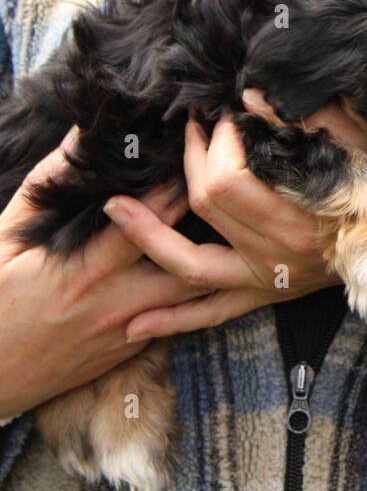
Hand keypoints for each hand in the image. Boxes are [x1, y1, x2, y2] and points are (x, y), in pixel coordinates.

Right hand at [0, 129, 214, 421]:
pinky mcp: (130, 352)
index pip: (151, 221)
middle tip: (221, 190)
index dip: (176, 186)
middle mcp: (116, 303)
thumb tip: (79, 138)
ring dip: (208, 259)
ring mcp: (128, 332)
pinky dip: (189, 290)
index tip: (189, 155)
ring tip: (221, 225)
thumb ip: (45, 188)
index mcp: (87, 270)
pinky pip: (176, 319)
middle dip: (208, 224)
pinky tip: (198, 263)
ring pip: (192, 295)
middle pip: (187, 259)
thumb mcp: (4, 238)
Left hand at [106, 90, 366, 341]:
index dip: (215, 140)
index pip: (227, 180)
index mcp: (298, 218)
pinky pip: (209, 315)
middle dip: (189, 159)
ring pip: (189, 266)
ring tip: (113, 209)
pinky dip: (170, 319)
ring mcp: (266, 282)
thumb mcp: (356, 146)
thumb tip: (249, 96)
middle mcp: (276, 257)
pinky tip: (133, 322)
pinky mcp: (264, 297)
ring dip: (147, 237)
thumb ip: (303, 119)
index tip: (222, 111)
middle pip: (204, 207)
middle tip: (190, 127)